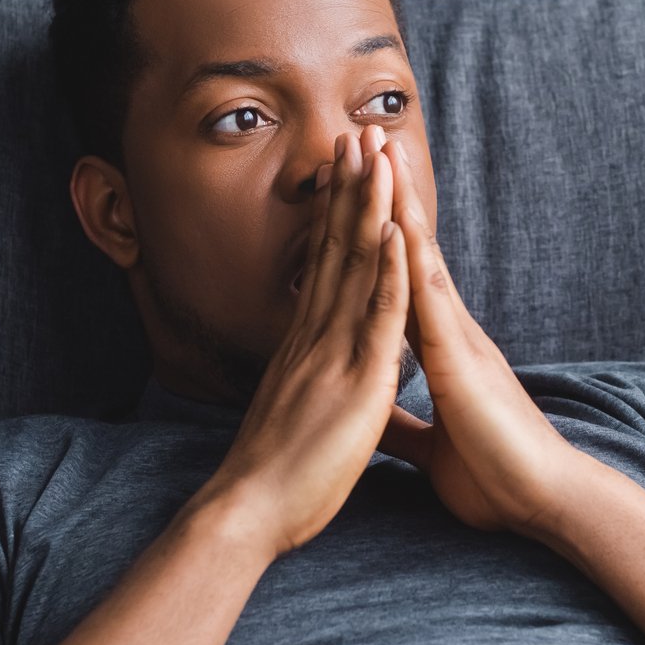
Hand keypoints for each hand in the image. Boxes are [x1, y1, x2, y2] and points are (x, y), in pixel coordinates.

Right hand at [196, 127, 408, 560]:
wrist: (248, 511)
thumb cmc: (273, 476)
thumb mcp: (295, 413)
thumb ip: (307, 383)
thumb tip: (312, 372)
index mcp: (309, 343)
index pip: (326, 263)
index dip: (337, 214)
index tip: (346, 170)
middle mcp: (317, 334)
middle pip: (337, 247)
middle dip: (350, 188)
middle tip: (356, 133)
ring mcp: (335, 351)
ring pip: (358, 266)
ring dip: (371, 207)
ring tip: (378, 154)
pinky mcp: (358, 379)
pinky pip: (376, 315)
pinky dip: (387, 269)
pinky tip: (396, 229)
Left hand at [373, 136, 582, 535]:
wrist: (539, 500)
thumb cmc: (493, 474)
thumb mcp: (431, 443)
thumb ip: (405, 422)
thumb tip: (378, 412)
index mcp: (439, 349)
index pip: (400, 276)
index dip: (377, 229)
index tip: (355, 186)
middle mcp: (449, 331)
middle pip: (410, 248)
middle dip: (386, 192)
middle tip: (363, 136)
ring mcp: (457, 338)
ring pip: (420, 257)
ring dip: (399, 203)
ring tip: (378, 152)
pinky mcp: (460, 359)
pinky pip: (430, 300)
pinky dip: (411, 259)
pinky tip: (395, 223)